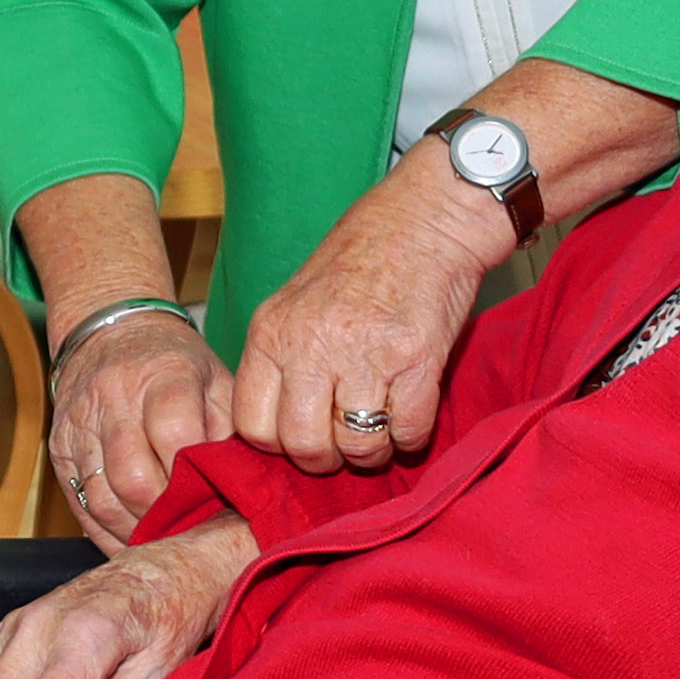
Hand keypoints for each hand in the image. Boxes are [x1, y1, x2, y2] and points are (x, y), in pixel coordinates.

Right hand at [51, 308, 234, 546]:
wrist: (109, 334)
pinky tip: (133, 541)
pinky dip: (107, 533)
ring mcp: (80, 425)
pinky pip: (81, 506)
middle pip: (133, 476)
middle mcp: (114, 397)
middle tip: (188, 532)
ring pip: (103, 499)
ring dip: (136, 531)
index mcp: (162, 374)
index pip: (173, 433)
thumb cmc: (173, 365)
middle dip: (164, 515)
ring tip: (163, 542)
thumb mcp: (214, 379)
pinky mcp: (59, 449)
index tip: (210, 500)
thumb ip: (229, 428)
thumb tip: (243, 488)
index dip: (192, 477)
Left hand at [230, 157, 512, 474]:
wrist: (426, 219)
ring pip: (356, 445)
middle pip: (303, 445)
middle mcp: (313, 344)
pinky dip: (410, 437)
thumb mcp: (297, 299)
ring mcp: (366, 353)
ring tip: (378, 431)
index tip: (299, 435)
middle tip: (341, 443)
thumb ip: (281, 357)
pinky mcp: (418, 359)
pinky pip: (408, 431)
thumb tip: (274, 426)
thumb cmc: (362, 258)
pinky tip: (409, 415)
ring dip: (370, 452)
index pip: (253, 424)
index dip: (276, 444)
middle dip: (324, 460)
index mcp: (273, 331)